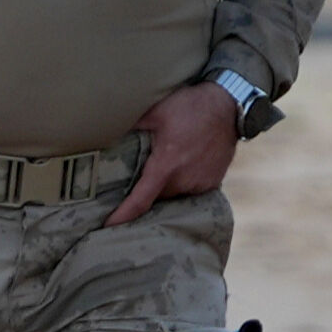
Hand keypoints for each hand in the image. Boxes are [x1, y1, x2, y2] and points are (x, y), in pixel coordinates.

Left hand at [106, 82, 243, 226]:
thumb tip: (103, 134)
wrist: (228, 105)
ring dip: (165, 186)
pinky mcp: (213, 182)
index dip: (123, 215)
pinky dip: (182, 183)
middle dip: (145, 193)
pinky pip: (190, 190)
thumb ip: (131, 128)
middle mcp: (184, 179)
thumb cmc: (189, 107)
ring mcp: (201, 182)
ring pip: (174, 194)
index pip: (141, 200)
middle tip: (133, 182)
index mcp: (166, 164)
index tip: (109, 226)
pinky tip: (181, 167)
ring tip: (163, 168)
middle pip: (157, 197)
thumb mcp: (154, 112)